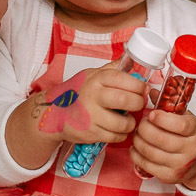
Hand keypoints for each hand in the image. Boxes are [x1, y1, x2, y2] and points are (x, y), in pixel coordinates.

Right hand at [29, 64, 145, 144]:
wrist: (52, 113)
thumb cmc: (76, 92)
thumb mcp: (91, 75)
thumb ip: (112, 69)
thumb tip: (132, 59)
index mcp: (96, 79)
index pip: (123, 79)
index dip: (139, 85)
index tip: (143, 89)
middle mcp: (93, 96)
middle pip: (125, 100)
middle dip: (138, 103)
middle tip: (139, 104)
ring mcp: (91, 116)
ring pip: (123, 123)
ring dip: (131, 123)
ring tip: (129, 119)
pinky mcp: (90, 133)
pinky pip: (115, 137)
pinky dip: (121, 134)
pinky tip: (118, 129)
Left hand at [131, 110, 195, 187]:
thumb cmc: (187, 134)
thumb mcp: (183, 117)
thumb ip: (168, 104)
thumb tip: (150, 91)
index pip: (180, 125)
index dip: (162, 119)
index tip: (151, 114)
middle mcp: (191, 150)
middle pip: (160, 139)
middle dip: (144, 128)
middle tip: (142, 123)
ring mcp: (180, 166)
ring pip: (150, 152)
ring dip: (138, 140)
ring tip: (138, 134)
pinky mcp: (169, 177)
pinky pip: (145, 164)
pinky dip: (136, 154)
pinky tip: (136, 147)